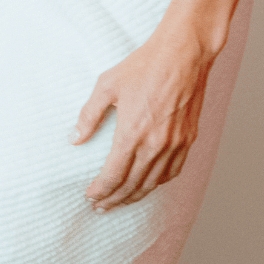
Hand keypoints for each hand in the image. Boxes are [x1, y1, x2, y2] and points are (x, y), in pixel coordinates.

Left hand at [73, 29, 216, 211]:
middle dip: (114, 199)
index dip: (100, 190)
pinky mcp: (189, 139)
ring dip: (135, 195)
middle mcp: (156, 144)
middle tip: (100, 207)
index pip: (114, 175)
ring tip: (120, 201)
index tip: (90, 197)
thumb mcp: (106, 86)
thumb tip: (75, 139)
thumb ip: (89, 116)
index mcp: (132, 133)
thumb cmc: (143, 67)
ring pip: (154, 182)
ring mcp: (175, 144)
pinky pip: (173, 171)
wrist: (183, 55)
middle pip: (133, 184)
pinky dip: (158, 183)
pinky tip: (148, 185)